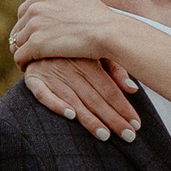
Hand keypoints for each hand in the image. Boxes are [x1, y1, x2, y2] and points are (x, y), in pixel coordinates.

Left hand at [12, 0, 137, 65]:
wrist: (108, 31)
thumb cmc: (100, 16)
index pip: (24, 11)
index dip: (28, 26)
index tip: (35, 37)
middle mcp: (35, 7)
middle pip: (19, 27)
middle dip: (23, 40)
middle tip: (30, 53)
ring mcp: (34, 25)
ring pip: (17, 43)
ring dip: (22, 53)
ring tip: (30, 62)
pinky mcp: (35, 44)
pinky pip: (20, 57)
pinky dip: (22, 64)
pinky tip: (30, 69)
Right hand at [25, 56, 143, 138]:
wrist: (38, 33)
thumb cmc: (73, 49)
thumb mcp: (97, 53)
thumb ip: (115, 70)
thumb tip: (133, 89)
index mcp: (88, 60)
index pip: (108, 88)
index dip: (123, 107)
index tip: (136, 124)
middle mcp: (71, 67)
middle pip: (94, 97)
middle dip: (112, 118)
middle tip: (128, 136)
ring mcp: (51, 73)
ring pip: (74, 99)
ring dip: (89, 118)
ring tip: (104, 135)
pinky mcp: (34, 78)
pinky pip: (43, 94)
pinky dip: (56, 104)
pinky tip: (70, 116)